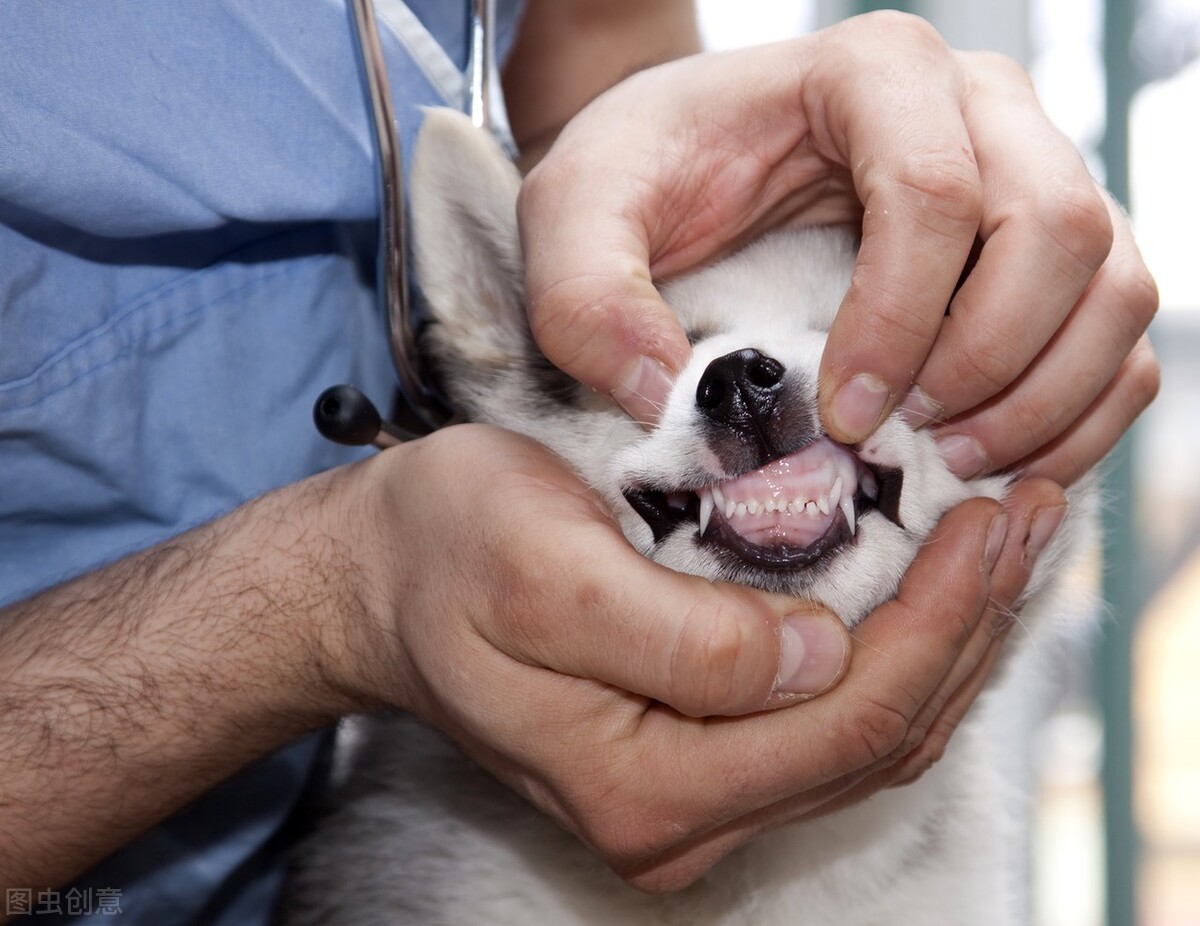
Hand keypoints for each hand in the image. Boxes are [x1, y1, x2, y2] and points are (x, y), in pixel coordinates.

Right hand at [335, 424, 1064, 889]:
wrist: (381, 582)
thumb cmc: (444, 552)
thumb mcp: (540, 569)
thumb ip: (675, 637)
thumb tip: (814, 658)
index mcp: (640, 784)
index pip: (839, 728)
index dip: (933, 629)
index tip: (981, 522)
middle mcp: (676, 816)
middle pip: (872, 742)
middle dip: (964, 631)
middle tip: (1025, 519)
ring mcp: (690, 792)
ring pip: (863, 736)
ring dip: (945, 641)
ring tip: (1002, 546)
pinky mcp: (695, 750)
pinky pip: (826, 716)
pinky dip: (895, 648)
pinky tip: (929, 582)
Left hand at [517, 12, 1158, 486]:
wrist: (687, 170)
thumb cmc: (642, 179)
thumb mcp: (575, 219)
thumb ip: (585, 297)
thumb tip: (663, 397)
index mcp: (873, 74)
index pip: (934, 190)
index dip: (901, 320)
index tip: (842, 416)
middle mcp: (978, 108)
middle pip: (1058, 230)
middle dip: (990, 361)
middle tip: (908, 442)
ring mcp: (1030, 170)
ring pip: (1113, 283)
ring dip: (1050, 394)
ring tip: (950, 459)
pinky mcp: (1048, 246)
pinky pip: (1117, 330)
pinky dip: (1083, 407)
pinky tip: (1000, 460)